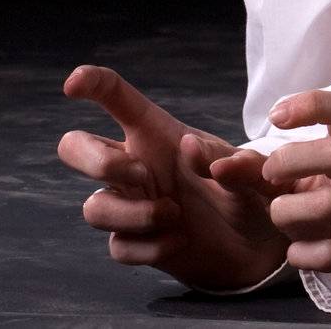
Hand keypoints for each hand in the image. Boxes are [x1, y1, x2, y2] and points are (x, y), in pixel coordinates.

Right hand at [58, 64, 292, 290]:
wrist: (258, 246)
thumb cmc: (250, 193)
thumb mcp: (252, 174)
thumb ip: (231, 162)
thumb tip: (189, 147)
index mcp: (158, 133)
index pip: (116, 97)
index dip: (91, 83)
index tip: (72, 86)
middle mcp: (136, 164)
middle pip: (74, 147)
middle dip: (96, 161)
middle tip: (142, 174)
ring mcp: (132, 204)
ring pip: (92, 208)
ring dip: (131, 214)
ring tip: (174, 215)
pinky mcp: (136, 241)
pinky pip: (117, 246)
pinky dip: (147, 248)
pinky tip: (178, 242)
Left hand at [262, 89, 330, 308]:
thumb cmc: (322, 211)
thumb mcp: (291, 185)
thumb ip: (254, 170)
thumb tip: (216, 165)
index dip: (314, 104)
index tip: (275, 118)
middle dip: (294, 160)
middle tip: (269, 175)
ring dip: (289, 210)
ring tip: (279, 215)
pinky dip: (302, 254)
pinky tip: (295, 254)